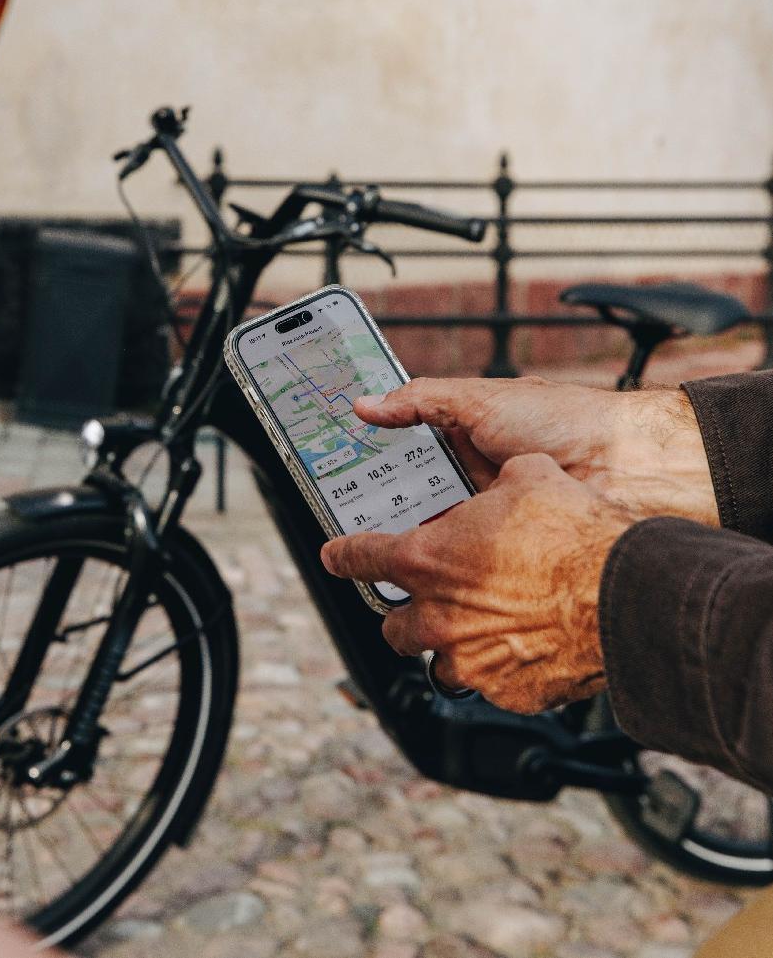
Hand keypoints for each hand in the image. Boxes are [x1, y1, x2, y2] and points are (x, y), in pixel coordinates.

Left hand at [321, 454, 634, 713]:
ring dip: (453, 647)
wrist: (627, 595)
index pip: (362, 558)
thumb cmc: (575, 536)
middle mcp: (438, 616)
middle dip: (409, 613)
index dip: (343, 556)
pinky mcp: (509, 693)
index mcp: (427, 560)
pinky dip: (503, 671)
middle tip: (430, 601)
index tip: (334, 558)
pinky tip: (527, 649)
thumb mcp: (527, 479)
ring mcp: (471, 660)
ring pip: (440, 663)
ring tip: (481, 631)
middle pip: (397, 626)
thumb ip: (497, 486)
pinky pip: (492, 685)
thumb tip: (505, 478)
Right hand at [353, 376, 717, 525]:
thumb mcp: (482, 398)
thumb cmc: (567, 420)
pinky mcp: (506, 550)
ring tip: (363, 539)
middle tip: (337, 507)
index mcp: (463, 434)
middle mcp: (472, 474)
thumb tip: (367, 404)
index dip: (369, 453)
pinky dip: (437, 561)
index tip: (332, 460)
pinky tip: (409, 567)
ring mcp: (488, 513)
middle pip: (408, 489)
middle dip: (374, 499)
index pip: (403, 445)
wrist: (633, 467)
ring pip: (429, 527)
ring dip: (401, 533)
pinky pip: (461, 558)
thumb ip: (421, 400)